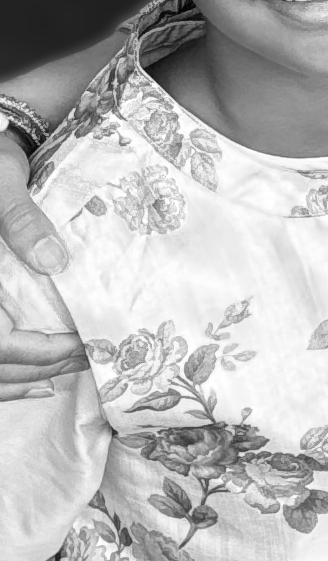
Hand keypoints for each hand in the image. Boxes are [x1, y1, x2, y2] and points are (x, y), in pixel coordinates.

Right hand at [0, 129, 81, 401]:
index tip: (80, 346)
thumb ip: (21, 219)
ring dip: (17, 379)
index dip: (37, 354)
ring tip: (61, 374)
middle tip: (86, 360)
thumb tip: (53, 262)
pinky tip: (31, 378)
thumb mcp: (3, 181)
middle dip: (37, 369)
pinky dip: (3, 374)